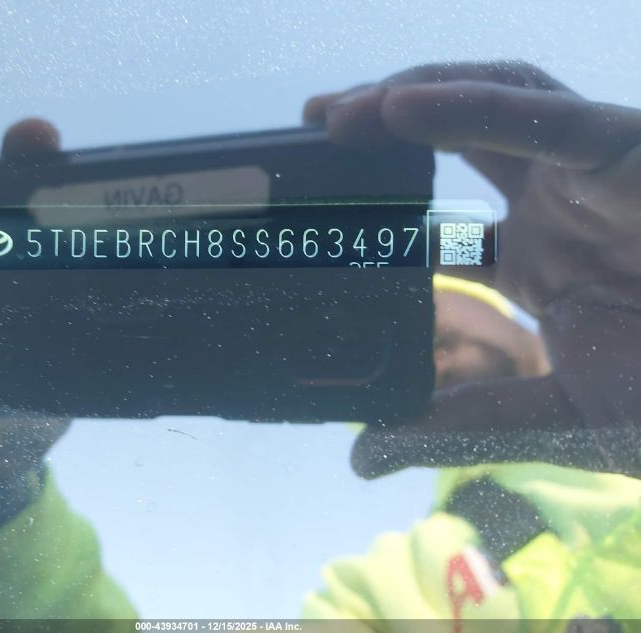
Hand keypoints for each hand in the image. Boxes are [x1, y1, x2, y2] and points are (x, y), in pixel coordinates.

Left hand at [306, 62, 640, 477]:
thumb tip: (361, 453)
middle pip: (452, 137)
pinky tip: (397, 105)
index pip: (436, 220)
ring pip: (488, 103)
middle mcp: (556, 205)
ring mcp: (588, 174)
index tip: (316, 212)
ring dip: (410, 97)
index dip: (375, 209)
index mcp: (536, 259)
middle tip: (310, 130)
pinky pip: (540, 115)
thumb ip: (460, 425)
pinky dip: (467, 105)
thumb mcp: (553, 416)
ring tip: (334, 114)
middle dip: (380, 125)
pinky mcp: (626, 150)